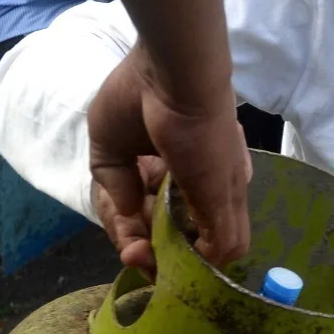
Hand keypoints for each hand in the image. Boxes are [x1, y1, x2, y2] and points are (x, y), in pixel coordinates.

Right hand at [87, 42, 251, 274]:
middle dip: (155, 255)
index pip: (159, 218)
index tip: (130, 246)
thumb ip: (115, 185)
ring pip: (205, 248)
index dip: (136, 238)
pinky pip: (221, 244)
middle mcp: (205, 183)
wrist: (170, 73)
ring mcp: (219, 191)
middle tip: (136, 255)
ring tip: (143, 256)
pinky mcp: (224, 195)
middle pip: (184, 237)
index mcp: (177, 169)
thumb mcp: (109, 147)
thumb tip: (127, 215)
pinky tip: (164, 257)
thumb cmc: (137, 96)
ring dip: (170, 261)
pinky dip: (196, 260)